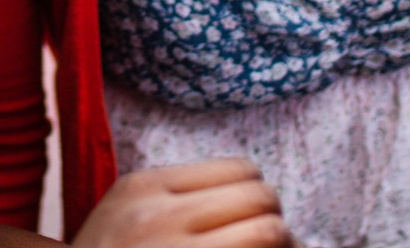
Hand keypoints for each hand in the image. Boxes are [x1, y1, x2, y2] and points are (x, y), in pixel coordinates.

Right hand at [72, 159, 293, 247]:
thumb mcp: (125, 214)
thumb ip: (175, 198)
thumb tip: (258, 197)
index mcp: (142, 187)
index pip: (240, 169)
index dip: (257, 194)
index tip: (254, 217)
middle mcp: (157, 216)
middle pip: (260, 196)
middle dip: (277, 220)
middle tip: (275, 242)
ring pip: (270, 230)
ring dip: (284, 245)